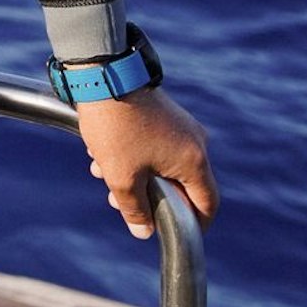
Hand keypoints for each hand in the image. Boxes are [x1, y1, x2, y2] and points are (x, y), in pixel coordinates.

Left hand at [75, 87, 218, 238]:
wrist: (102, 74)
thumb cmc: (116, 128)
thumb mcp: (121, 175)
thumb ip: (135, 208)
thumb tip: (143, 231)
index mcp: (195, 161)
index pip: (207, 203)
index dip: (194, 223)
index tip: (176, 232)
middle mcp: (195, 141)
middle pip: (179, 183)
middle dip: (147, 195)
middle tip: (117, 199)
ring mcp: (181, 124)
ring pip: (160, 162)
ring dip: (132, 171)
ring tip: (100, 169)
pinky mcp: (164, 112)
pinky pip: (154, 143)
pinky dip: (131, 152)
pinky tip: (100, 150)